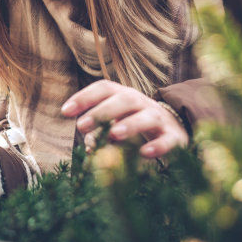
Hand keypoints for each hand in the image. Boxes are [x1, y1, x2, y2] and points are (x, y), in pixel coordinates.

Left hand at [60, 80, 187, 158]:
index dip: (84, 97)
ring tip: (113, 135)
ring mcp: (159, 118)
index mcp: (123, 96)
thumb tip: (90, 147)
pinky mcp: (175, 137)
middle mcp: (141, 103)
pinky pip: (168, 139)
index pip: (103, 88)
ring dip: (130, 124)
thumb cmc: (134, 125)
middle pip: (124, 99)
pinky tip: (144, 153)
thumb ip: (99, 132)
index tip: (65, 111)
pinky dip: (158, 146)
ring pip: (147, 116)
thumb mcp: (115, 123)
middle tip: (81, 126)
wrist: (175, 128)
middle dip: (102, 111)